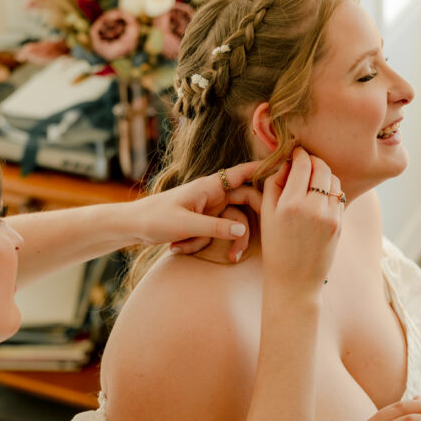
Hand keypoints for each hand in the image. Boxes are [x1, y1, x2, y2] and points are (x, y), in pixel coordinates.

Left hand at [129, 161, 262, 260]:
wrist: (133, 226)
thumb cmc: (156, 218)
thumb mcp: (186, 225)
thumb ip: (216, 228)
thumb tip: (244, 232)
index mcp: (210, 186)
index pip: (244, 173)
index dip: (266, 170)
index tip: (288, 170)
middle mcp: (214, 194)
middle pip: (245, 204)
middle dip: (243, 229)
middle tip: (240, 250)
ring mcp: (209, 208)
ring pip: (230, 224)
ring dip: (214, 241)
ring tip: (190, 250)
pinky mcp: (203, 221)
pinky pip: (214, 233)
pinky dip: (198, 243)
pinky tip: (177, 246)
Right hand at [259, 147, 343, 297]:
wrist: (294, 280)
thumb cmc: (276, 247)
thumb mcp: (266, 214)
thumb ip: (274, 184)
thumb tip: (287, 164)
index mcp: (291, 204)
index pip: (302, 165)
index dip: (299, 154)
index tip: (296, 152)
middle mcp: (313, 208)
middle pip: (322, 168)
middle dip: (314, 161)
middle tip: (306, 161)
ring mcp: (331, 216)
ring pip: (333, 180)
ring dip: (324, 174)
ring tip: (313, 179)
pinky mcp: (340, 224)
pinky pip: (339, 197)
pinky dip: (330, 191)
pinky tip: (319, 197)